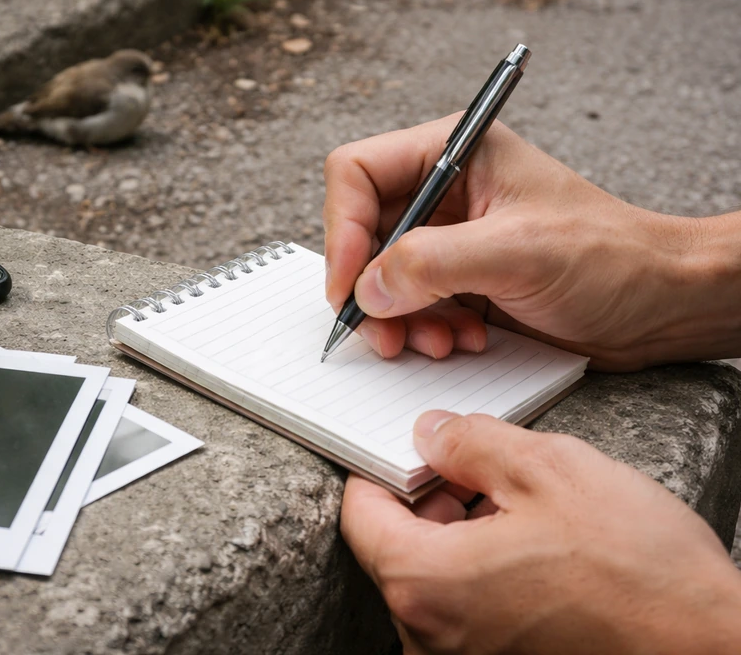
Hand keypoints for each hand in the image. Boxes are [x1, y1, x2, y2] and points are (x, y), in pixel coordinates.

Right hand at [322, 114, 740, 369]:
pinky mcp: (458, 280)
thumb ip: (432, 263)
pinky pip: (409, 305)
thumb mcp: (518, 251)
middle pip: (362, 232)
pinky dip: (422, 330)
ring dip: (397, 318)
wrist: (660, 305)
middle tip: (381, 331)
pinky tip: (461, 341)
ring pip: (380, 276)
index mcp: (454, 152)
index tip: (349, 284)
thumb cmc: (611, 257)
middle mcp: (443, 191)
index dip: (342, 228)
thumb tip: (366, 288)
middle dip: (369, 287)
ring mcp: (449, 237)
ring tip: (436, 342)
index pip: (357, 173)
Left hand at [340, 411, 740, 653]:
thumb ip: (469, 443)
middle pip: (395, 547)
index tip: (410, 448)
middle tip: (480, 470)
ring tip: (520, 511)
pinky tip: (534, 552)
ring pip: (432, 578)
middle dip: (430, 500)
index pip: (360, 514)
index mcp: (427, 584)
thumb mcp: (549, 470)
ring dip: (460, 536)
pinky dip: (482, 574)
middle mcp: (430, 636)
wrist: (712, 649)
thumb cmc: (639, 571)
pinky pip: (463, 611)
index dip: (382, 468)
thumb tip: (429, 433)